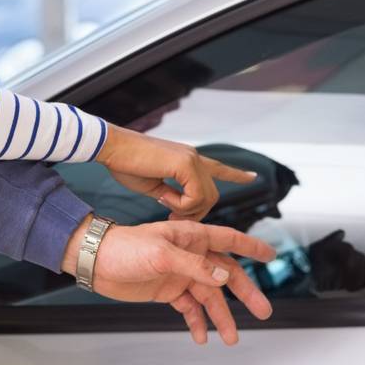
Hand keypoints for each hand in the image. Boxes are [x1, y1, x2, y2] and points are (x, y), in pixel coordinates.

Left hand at [63, 219, 276, 344]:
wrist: (97, 261)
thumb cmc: (125, 247)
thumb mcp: (161, 253)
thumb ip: (194, 266)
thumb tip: (224, 278)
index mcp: (191, 237)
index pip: (229, 240)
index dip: (251, 247)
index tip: (272, 254)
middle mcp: (190, 255)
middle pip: (226, 275)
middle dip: (245, 293)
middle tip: (263, 311)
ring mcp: (180, 274)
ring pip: (209, 296)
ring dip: (220, 316)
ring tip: (230, 337)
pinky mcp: (167, 290)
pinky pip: (189, 307)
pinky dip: (196, 321)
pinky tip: (201, 336)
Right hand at [95, 124, 257, 219]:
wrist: (111, 147)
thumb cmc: (125, 164)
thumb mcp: (152, 184)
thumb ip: (170, 193)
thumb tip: (179, 206)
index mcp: (186, 159)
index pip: (218, 167)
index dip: (235, 174)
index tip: (253, 176)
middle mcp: (194, 157)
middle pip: (212, 195)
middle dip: (196, 213)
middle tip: (172, 217)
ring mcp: (192, 159)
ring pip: (207, 198)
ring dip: (186, 210)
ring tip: (164, 205)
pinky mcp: (186, 163)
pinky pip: (194, 196)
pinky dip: (180, 204)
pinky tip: (162, 197)